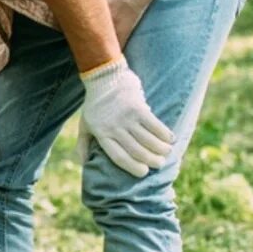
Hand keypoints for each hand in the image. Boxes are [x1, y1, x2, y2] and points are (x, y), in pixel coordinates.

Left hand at [78, 58, 173, 176]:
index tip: (143, 172)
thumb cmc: (94, 105)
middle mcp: (114, 128)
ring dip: (161, 149)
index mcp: (102, 135)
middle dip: (151, 160)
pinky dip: (164, 134)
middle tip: (159, 163)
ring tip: (166, 152)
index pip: (119, 156)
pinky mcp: (138, 107)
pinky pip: (154, 125)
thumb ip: (83, 144)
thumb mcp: (84, 125)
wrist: (104, 78)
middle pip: (137, 151)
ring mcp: (126, 118)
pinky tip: (170, 138)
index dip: (132, 167)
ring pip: (148, 140)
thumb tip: (82, 163)